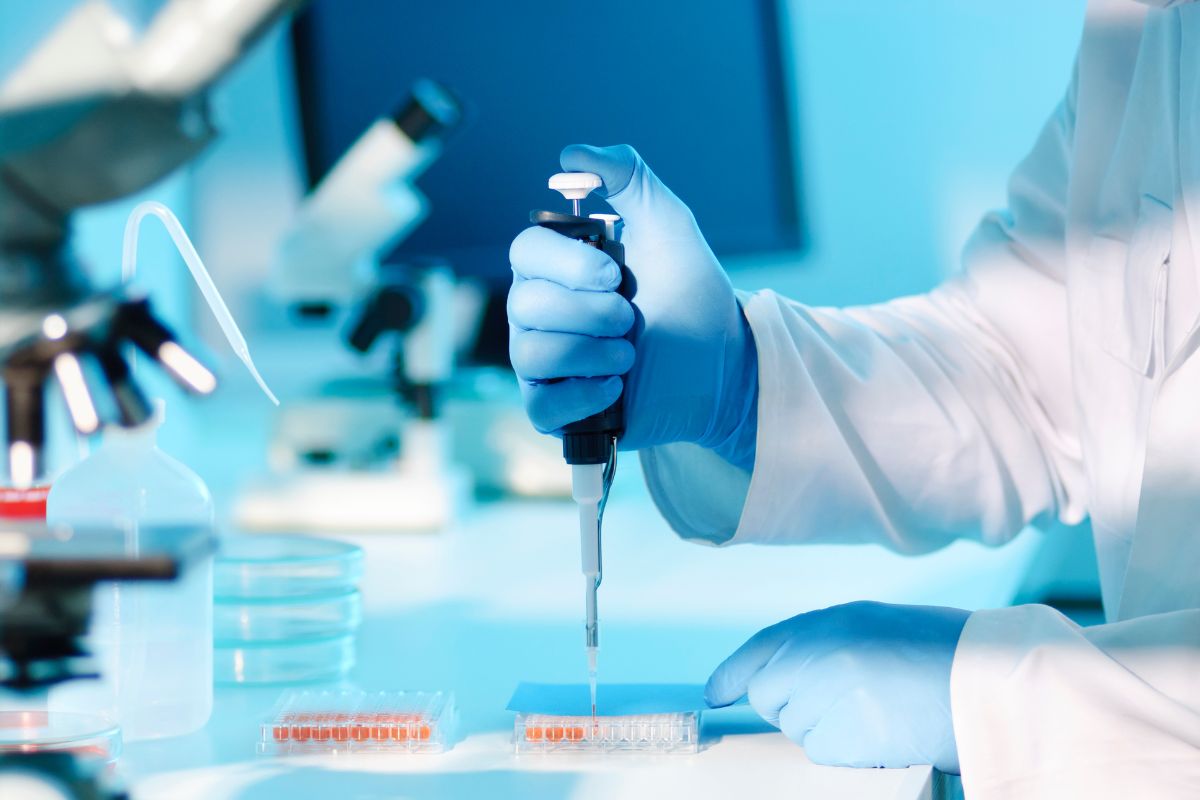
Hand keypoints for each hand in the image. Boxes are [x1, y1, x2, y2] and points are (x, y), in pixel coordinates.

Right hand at [507, 144, 757, 466]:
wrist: (724, 364)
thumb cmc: (692, 294)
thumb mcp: (668, 224)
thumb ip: (628, 177)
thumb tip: (571, 154)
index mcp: (558, 267)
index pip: (525, 252)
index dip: (566, 264)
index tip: (614, 273)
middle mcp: (541, 313)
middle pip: (524, 304)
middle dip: (590, 313)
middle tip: (630, 318)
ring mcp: (546, 365)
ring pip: (530, 354)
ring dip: (592, 353)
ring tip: (629, 357)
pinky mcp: (559, 411)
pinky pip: (540, 407)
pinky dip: (582, 396)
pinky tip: (616, 389)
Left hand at [705, 601, 969, 772]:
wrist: (987, 682)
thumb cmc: (938, 650)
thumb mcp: (872, 624)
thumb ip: (821, 642)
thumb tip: (776, 672)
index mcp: (825, 621)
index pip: (759, 650)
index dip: (733, 675)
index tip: (716, 693)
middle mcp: (814, 655)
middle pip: (769, 696)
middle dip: (792, 704)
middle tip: (845, 698)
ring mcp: (823, 697)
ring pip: (795, 727)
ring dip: (824, 728)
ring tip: (876, 710)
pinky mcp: (839, 737)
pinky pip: (820, 751)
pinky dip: (844, 750)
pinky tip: (880, 731)